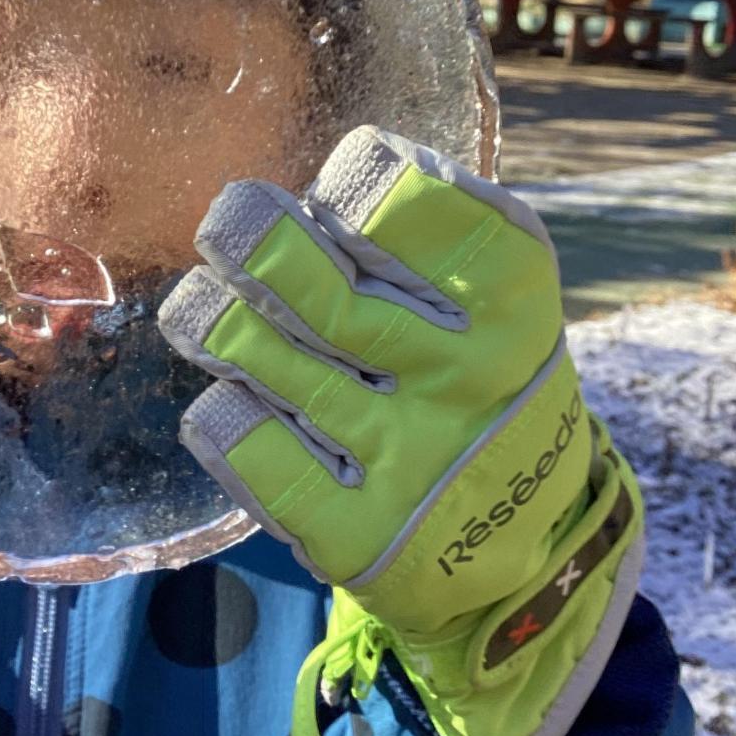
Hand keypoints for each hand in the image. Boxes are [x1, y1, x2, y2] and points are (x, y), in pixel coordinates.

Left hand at [160, 127, 643, 735]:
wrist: (530, 553)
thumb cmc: (478, 386)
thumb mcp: (491, 303)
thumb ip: (413, 240)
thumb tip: (284, 197)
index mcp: (511, 297)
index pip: (410, 202)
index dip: (355, 183)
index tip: (336, 195)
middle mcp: (466, 373)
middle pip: (319, 287)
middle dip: (252, 240)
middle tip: (229, 224)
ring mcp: (410, 456)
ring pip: (260, 354)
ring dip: (214, 322)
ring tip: (205, 313)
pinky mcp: (357, 532)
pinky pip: (245, 443)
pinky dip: (220, 414)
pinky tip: (230, 403)